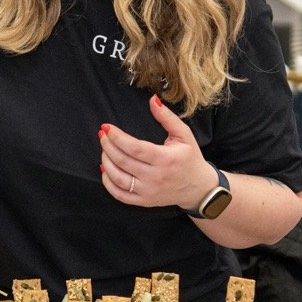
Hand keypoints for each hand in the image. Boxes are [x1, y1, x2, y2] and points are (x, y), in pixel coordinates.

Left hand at [98, 95, 214, 209]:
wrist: (198, 188)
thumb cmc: (190, 158)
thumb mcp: (184, 135)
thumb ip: (167, 117)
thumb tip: (153, 100)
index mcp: (165, 159)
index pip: (135, 148)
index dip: (117, 137)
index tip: (107, 127)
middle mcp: (156, 177)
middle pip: (123, 161)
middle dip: (108, 146)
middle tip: (102, 135)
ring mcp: (149, 191)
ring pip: (118, 178)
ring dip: (106, 162)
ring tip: (104, 149)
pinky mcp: (144, 201)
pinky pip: (120, 195)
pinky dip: (108, 183)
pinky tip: (105, 169)